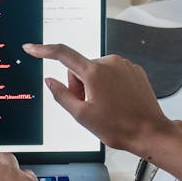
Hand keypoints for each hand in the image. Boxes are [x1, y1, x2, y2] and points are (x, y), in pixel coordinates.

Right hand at [23, 42, 170, 156]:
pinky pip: (112, 73)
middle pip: (80, 69)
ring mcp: (124, 65)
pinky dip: (109, 85)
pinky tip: (117, 102)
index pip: (62, 54)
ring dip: (94, 86)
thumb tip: (50, 81)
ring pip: (96, 71)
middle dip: (79, 86)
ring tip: (106, 107)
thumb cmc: (119, 127)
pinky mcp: (134, 70)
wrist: (150, 132)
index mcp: (94, 72)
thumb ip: (62, 95)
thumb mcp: (82, 116)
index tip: (31, 48)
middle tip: (89, 107)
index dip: (44, 50)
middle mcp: (110, 62)